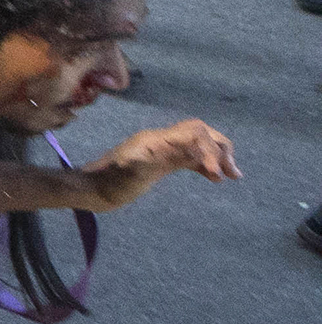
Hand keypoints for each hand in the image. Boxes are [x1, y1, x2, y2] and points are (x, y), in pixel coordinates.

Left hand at [86, 117, 238, 203]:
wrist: (90, 190)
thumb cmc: (106, 183)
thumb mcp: (124, 173)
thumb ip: (142, 160)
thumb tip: (159, 151)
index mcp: (154, 140)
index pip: (193, 133)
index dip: (209, 149)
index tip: (217, 174)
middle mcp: (160, 141)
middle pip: (200, 134)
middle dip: (219, 149)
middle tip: (232, 172)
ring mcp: (162, 151)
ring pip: (198, 144)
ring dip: (217, 155)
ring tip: (232, 175)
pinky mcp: (162, 162)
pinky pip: (190, 157)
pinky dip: (206, 164)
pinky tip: (215, 177)